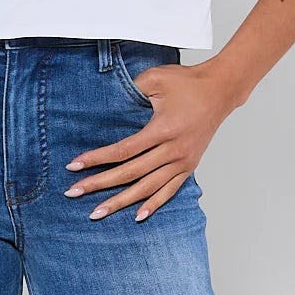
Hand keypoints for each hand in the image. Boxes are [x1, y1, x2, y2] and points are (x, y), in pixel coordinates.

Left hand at [63, 60, 233, 220]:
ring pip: (147, 188)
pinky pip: (169, 190)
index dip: (97, 159)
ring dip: (121, 202)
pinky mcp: (189, 166)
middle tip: (74, 193)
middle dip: (99, 184)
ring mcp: (182, 161)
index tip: (74, 166)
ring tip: (98, 212)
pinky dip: (153, 204)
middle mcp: (173, 150)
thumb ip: (130, 89)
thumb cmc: (187, 82)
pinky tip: (137, 216)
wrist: (220, 90)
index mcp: (163, 129)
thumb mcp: (155, 78)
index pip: (123, 150)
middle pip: (130, 173)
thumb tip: (104, 102)